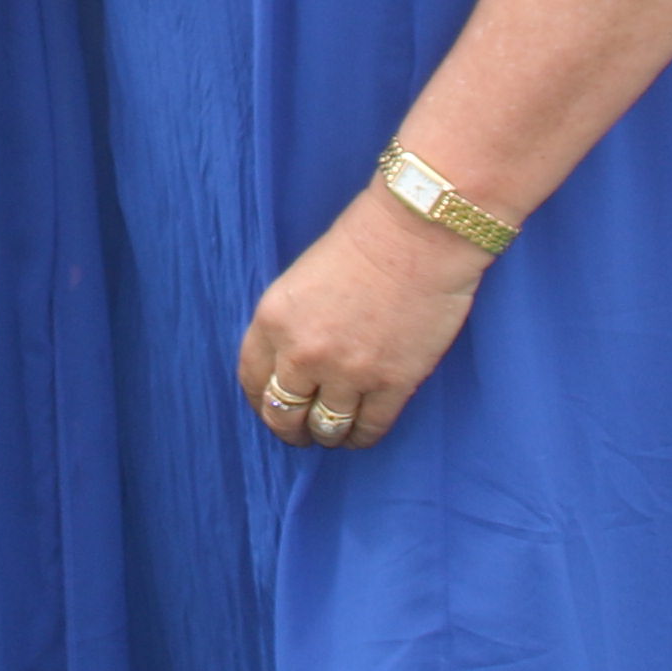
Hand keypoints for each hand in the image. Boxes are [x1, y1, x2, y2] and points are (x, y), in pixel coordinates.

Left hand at [235, 187, 487, 453]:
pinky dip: (362, 436)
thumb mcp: (302, 280)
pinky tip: (363, 430)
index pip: (252, 380)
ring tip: (335, 431)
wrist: (419, 233)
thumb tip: (290, 367)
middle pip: (283, 415)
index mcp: (274, 320)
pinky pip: (368, 429)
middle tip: (301, 432)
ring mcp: (348, 372)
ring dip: (328, 435)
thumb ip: (289, 324)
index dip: (260, 401)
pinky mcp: (391, 383)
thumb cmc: (365, 241)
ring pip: (325, 429)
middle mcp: (304, 353)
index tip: (271, 407)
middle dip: (290, 429)